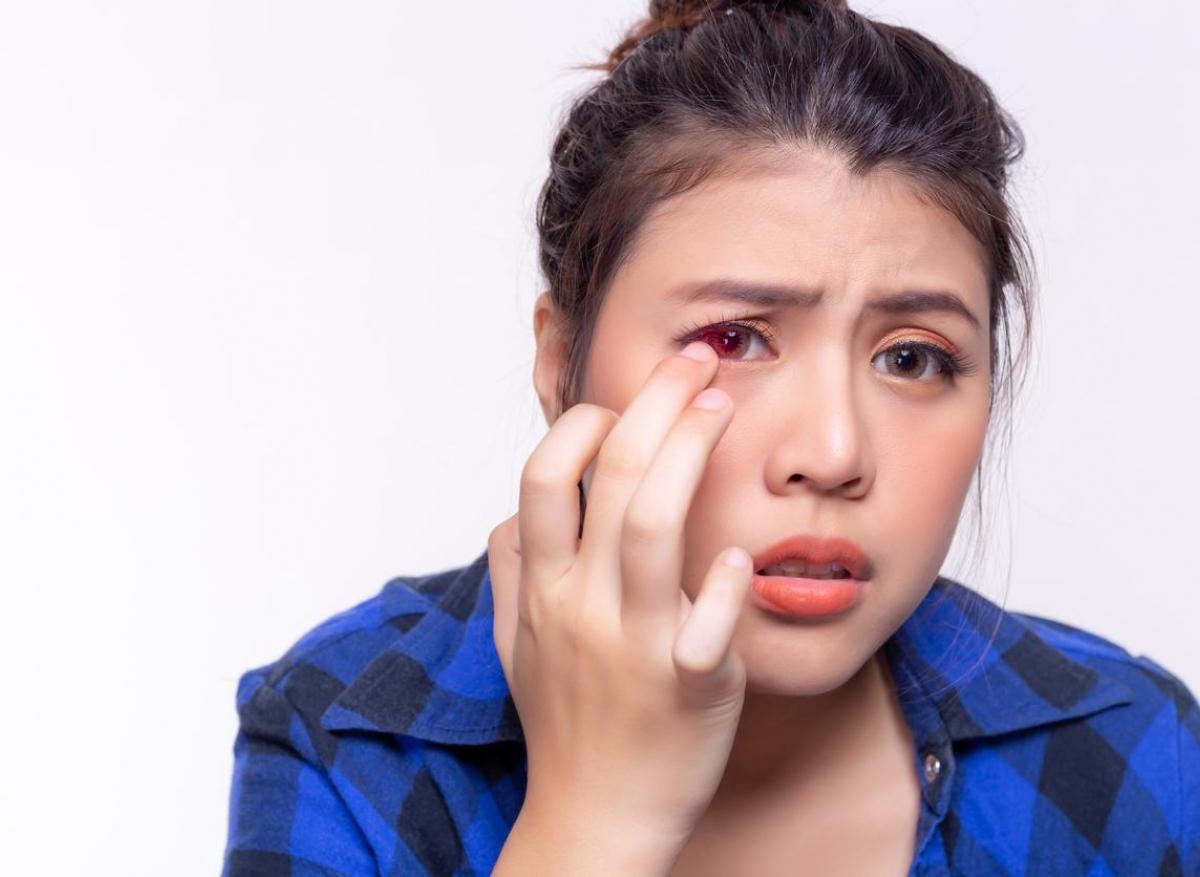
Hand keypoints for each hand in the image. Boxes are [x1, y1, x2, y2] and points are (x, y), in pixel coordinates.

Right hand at [487, 340, 753, 867]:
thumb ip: (512, 570)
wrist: (594, 821)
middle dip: (655, 402)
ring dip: (691, 454)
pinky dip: (728, 582)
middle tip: (698, 362)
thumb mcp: (515, 644)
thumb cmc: (564, 724)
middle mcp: (582, 606)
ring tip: (724, 409)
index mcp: (542, 589)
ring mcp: (635, 645)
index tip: (622, 402)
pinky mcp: (690, 687)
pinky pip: (709, 623)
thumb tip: (515, 514)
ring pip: (654, 526)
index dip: (581, 424)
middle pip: (609, 476)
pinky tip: (743, 554)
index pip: (542, 477)